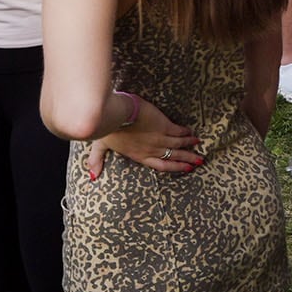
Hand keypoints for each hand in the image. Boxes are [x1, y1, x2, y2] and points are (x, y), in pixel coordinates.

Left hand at [86, 91, 202, 179]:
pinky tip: (192, 133)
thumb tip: (92, 176)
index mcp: (139, 155)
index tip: (186, 169)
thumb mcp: (100, 146)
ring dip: (189, 147)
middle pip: (173, 157)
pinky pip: (178, 131)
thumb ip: (97, 161)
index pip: (161, 165)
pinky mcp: (163, 125)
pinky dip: (186, 133)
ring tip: (199, 148)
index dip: (174, 168)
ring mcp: (159, 138)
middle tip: (199, 161)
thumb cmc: (108, 129)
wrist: (117, 114)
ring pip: (178, 144)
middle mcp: (152, 149)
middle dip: (187, 160)